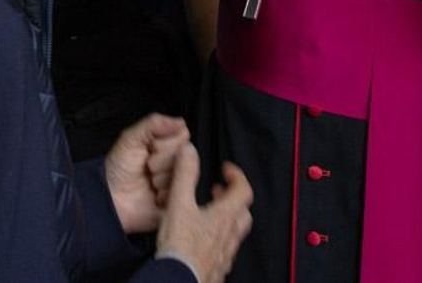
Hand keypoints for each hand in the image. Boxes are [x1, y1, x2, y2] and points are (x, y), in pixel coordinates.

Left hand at [105, 114, 190, 233]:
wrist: (110, 196)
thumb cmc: (118, 167)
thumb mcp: (131, 138)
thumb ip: (154, 124)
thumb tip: (180, 122)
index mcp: (167, 144)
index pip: (182, 137)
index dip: (164, 144)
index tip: (150, 149)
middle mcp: (175, 162)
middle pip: (184, 156)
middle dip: (160, 161)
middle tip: (147, 167)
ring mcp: (177, 182)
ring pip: (183, 175)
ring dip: (161, 179)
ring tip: (149, 181)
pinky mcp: (176, 201)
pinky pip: (180, 193)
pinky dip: (164, 195)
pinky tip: (154, 195)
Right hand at [154, 144, 252, 282]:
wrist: (178, 282)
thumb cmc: (180, 247)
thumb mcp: (178, 204)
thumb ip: (184, 175)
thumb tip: (189, 151)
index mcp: (225, 217)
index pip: (243, 190)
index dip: (237, 176)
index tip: (227, 169)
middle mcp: (230, 236)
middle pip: (243, 213)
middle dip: (232, 198)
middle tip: (219, 191)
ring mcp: (225, 255)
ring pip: (235, 233)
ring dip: (226, 219)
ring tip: (209, 214)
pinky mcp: (217, 269)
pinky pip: (225, 251)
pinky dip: (218, 240)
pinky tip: (203, 241)